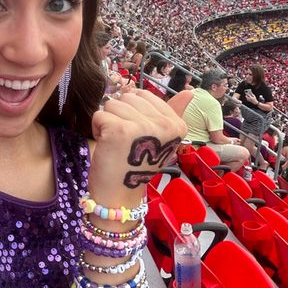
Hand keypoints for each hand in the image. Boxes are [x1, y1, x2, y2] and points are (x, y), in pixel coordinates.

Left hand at [89, 90, 186, 204]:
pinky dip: (97, 129)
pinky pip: (98, 114)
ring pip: (112, 104)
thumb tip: (190, 92)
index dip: (133, 113)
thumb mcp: (160, 138)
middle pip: (128, 97)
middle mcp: (163, 125)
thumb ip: (173, 112)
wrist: (119, 195)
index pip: (144, 94)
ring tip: (116, 143)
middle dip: (120, 116)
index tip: (138, 137)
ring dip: (108, 122)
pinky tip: (106, 146)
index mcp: (177, 125)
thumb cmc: (136, 165)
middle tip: (125, 142)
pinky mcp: (119, 130)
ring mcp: (142, 127)